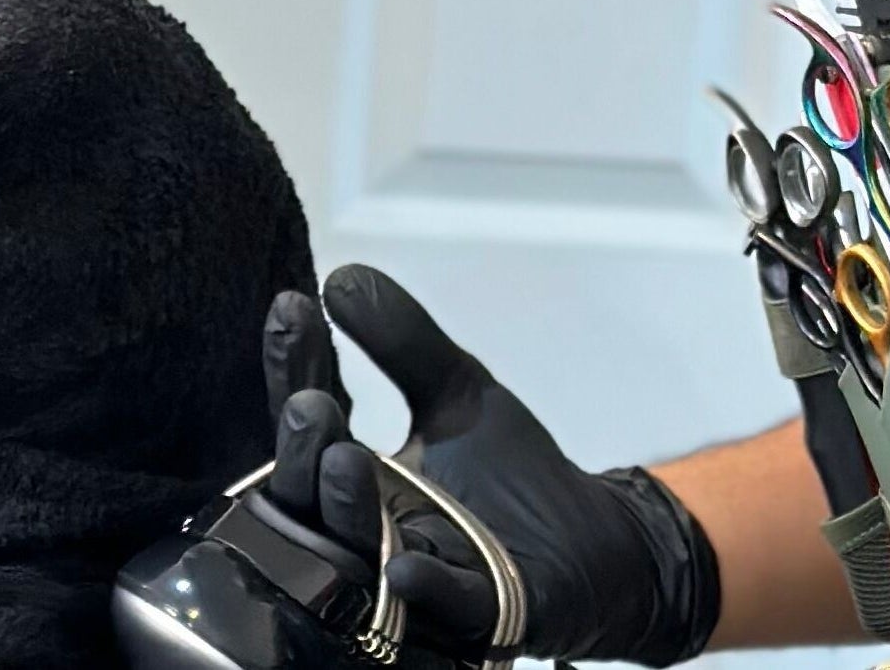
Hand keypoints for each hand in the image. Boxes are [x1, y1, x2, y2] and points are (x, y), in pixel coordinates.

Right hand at [260, 266, 720, 664]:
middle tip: (309, 404)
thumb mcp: (458, 392)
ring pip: (360, 555)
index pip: (311, 420)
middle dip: (303, 452)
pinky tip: (406, 565)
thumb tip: (342, 275)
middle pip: (310, 498)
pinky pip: (444, 607)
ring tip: (344, 457)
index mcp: (358, 476)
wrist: (596, 547)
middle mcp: (368, 531)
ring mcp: (415, 578)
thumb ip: (404, 341)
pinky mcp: (480, 613)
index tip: (293, 307)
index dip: (295, 368)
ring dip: (348, 510)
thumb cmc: (511, 478)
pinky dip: (424, 587)